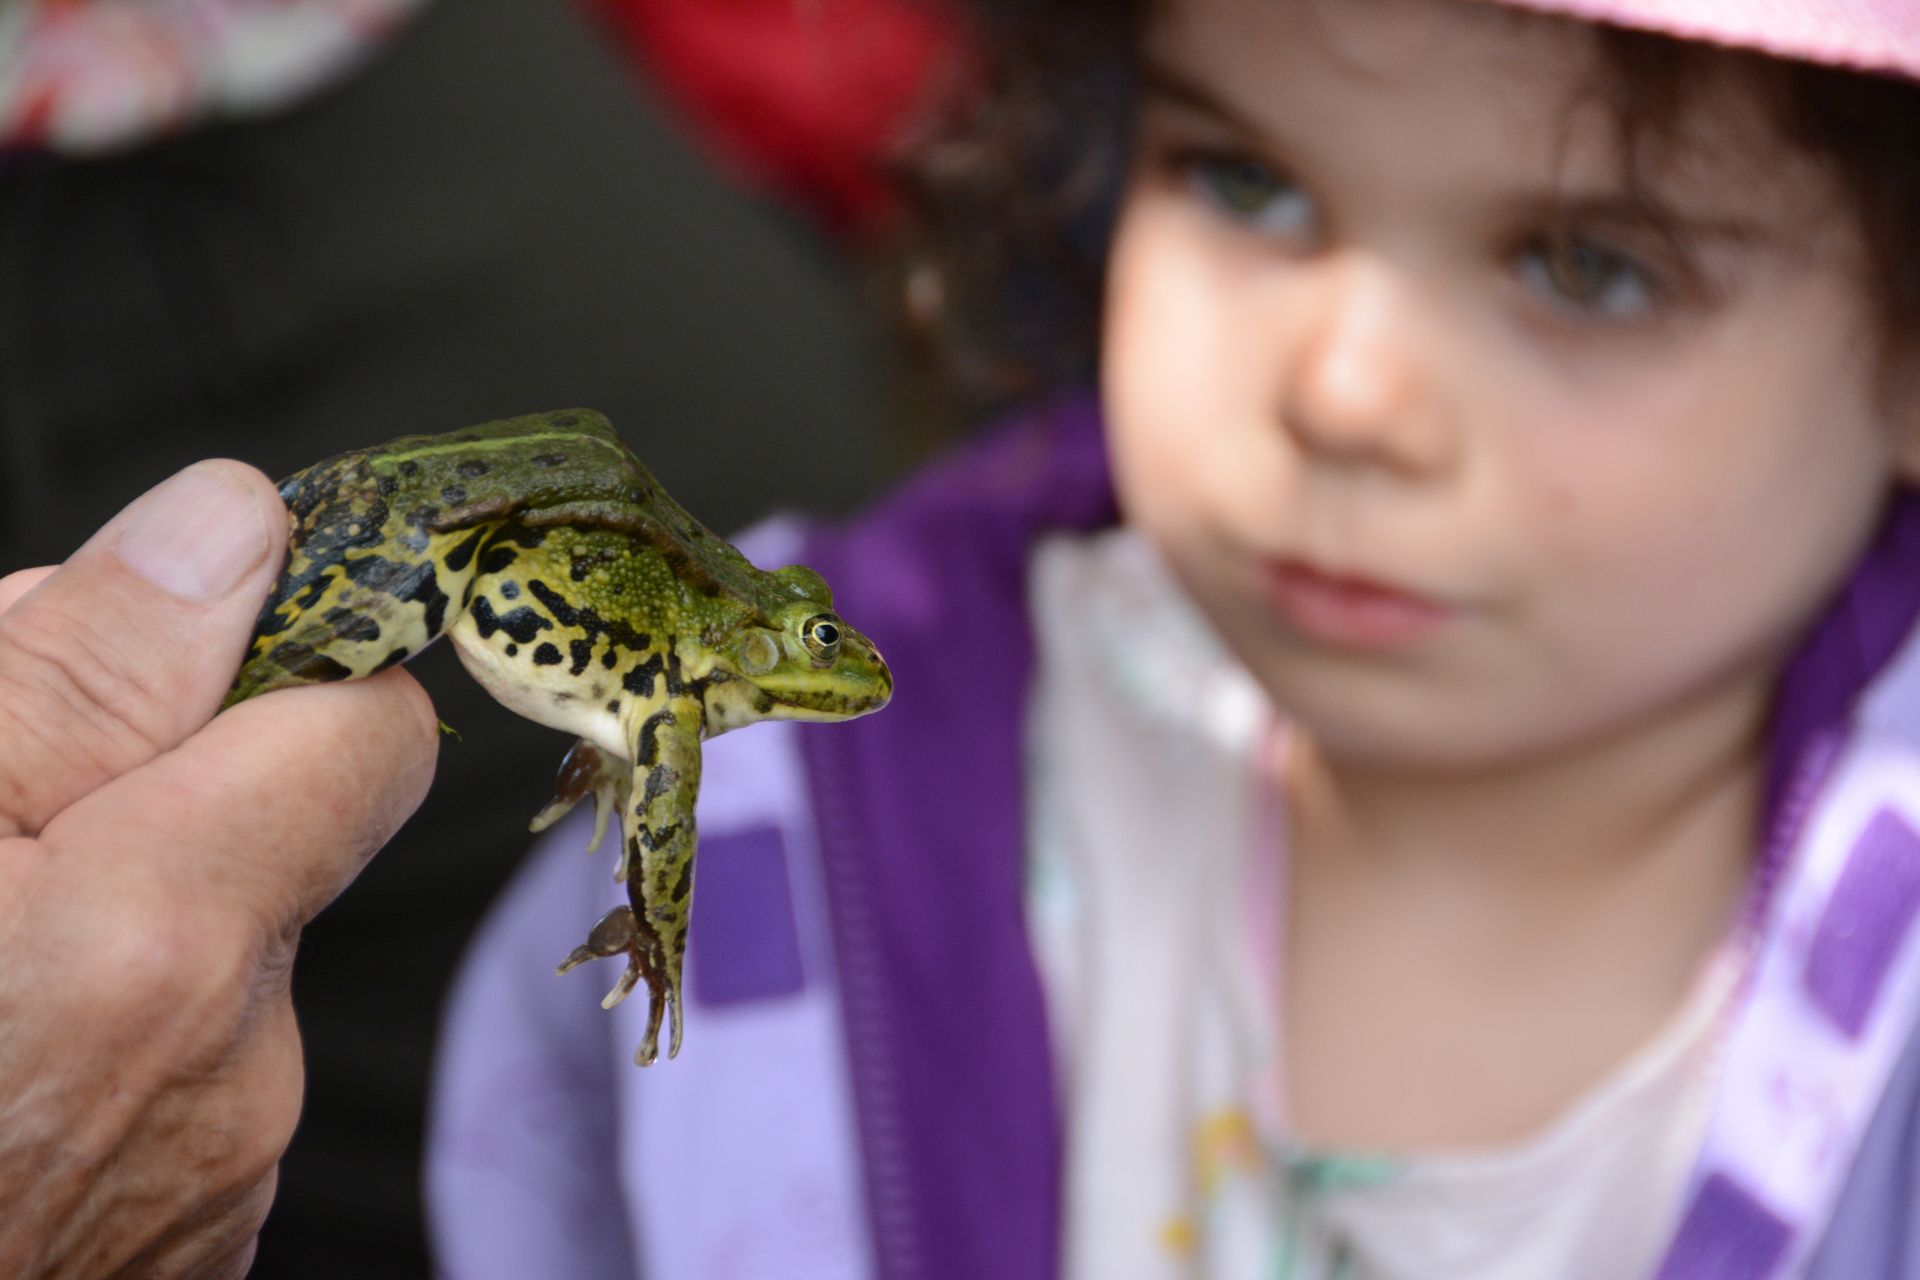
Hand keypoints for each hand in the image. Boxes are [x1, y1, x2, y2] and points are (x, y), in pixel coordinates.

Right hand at [0, 462, 438, 1279]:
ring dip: (107, 902)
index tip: (173, 636)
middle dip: (143, 773)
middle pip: (271, 831)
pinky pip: (175, 1068)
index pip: (368, 722)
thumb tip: (231, 527)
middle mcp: (227, 1073)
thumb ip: (66, 672)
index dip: (290, 653)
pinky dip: (97, 1022)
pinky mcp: (180, 1238)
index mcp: (159, 948)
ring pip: (209, 954)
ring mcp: (208, 1173)